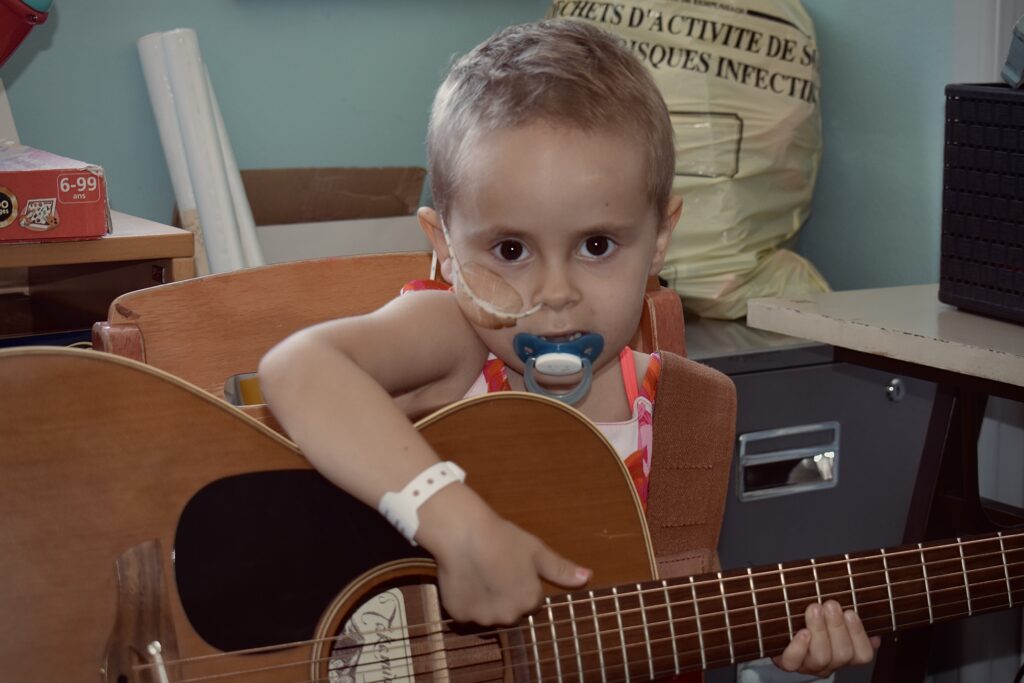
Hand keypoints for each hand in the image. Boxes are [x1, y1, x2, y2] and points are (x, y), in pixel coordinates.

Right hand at [416, 484, 591, 624]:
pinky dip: (464, 600)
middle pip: (510, 610)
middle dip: (505, 595)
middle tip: (494, 568)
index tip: (512, 566)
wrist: (463, 534)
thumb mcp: (537, 551)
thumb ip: (561, 570)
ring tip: (477, 572)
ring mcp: (482, 618)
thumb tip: (588, 578)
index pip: (532, 601)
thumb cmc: (503, 539)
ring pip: (487, 613)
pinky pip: (465, 612)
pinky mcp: (459, 615)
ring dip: (485, 600)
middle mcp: (508, 616)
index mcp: (530, 601)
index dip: (522, 582)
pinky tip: (462, 578)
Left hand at [773, 601, 879, 676]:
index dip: (858, 635)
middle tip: (831, 605)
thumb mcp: (832, 618)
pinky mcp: (788, 663)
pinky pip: (794, 661)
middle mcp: (830, 663)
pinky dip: (799, 646)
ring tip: (814, 609)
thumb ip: (849, 619)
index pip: (863, 654)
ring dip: (820, 630)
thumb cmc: (808, 620)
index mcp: (845, 654)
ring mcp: (808, 665)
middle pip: (842, 655)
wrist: (779, 633)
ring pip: (821, 657)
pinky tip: (802, 632)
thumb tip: (871, 618)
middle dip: (837, 627)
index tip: (850, 612)